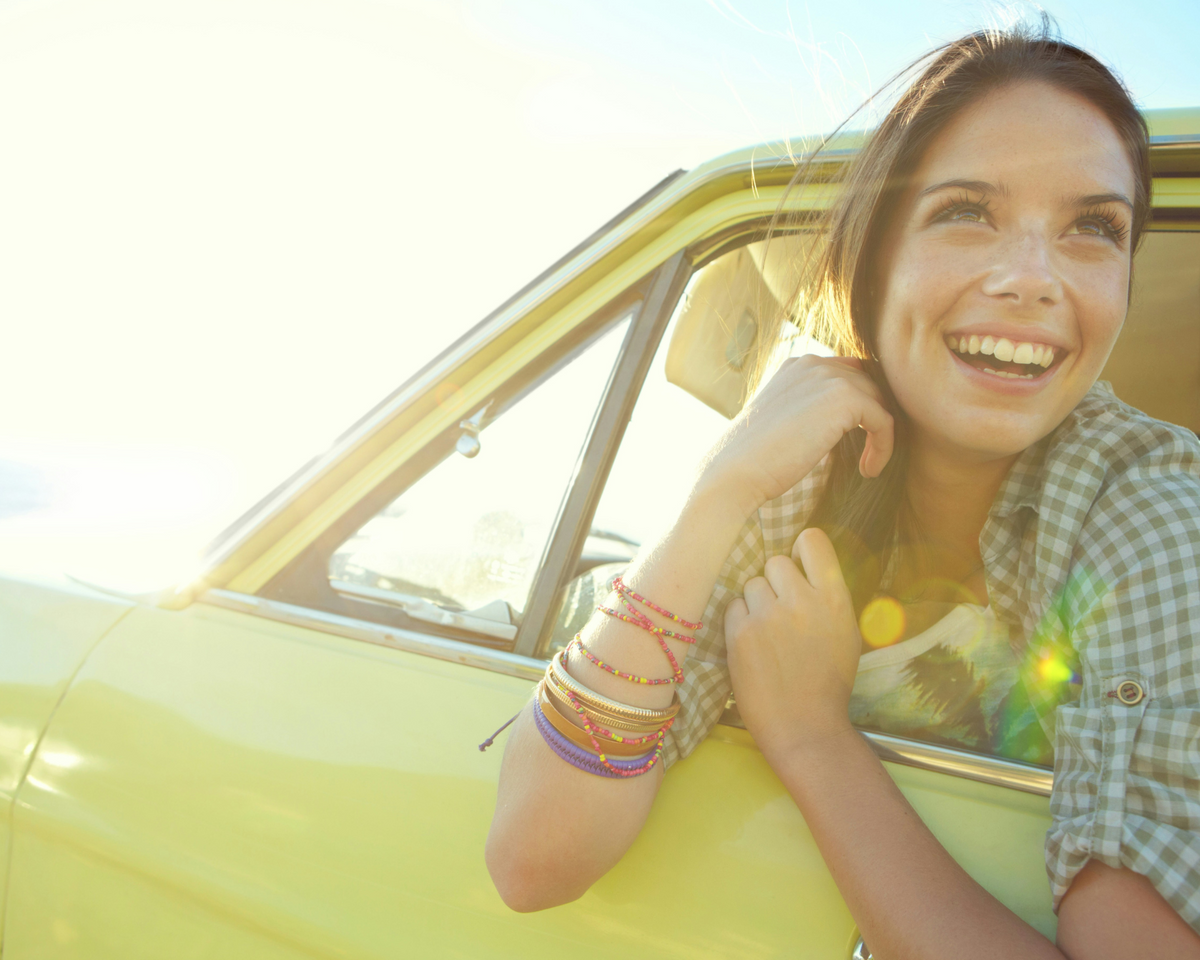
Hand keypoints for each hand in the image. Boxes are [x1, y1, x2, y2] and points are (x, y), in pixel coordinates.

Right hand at [698, 355, 893, 514]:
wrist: (735, 470)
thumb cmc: (754, 458)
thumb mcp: (783, 422)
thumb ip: (809, 410)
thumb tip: (837, 424)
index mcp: (796, 366)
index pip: (847, 372)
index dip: (859, 404)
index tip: (858, 437)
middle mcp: (813, 363)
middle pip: (867, 384)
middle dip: (873, 418)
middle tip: (869, 453)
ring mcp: (829, 377)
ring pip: (879, 401)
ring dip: (880, 435)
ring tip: (867, 466)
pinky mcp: (844, 398)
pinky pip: (884, 421)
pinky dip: (883, 448)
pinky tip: (867, 471)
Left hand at [724, 527, 862, 763]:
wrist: (804, 725)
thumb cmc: (828, 682)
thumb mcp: (845, 633)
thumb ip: (827, 596)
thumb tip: (805, 567)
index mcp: (834, 599)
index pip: (813, 540)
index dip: (802, 548)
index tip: (799, 562)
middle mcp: (802, 601)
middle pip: (776, 561)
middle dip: (777, 581)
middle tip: (781, 609)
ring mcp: (768, 615)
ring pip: (752, 584)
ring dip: (756, 601)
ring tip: (767, 632)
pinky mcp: (740, 632)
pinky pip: (733, 606)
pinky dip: (739, 620)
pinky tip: (752, 644)